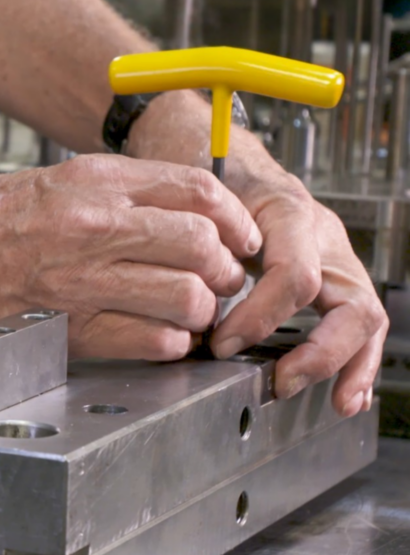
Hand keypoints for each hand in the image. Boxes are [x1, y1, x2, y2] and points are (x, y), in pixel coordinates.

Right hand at [0, 153, 261, 359]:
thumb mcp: (59, 180)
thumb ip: (123, 193)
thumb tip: (188, 214)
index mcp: (96, 181)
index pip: (199, 192)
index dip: (235, 220)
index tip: (241, 240)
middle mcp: (93, 224)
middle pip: (201, 243)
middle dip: (224, 269)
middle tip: (218, 280)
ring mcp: (80, 278)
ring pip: (185, 295)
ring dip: (199, 309)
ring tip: (189, 312)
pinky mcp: (66, 326)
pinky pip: (150, 340)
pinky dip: (168, 342)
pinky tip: (158, 335)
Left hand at [211, 170, 387, 416]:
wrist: (219, 151)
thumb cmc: (207, 171)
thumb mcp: (199, 196)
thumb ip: (200, 242)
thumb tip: (190, 302)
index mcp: (289, 213)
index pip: (294, 276)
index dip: (259, 317)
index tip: (221, 344)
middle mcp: (322, 237)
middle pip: (352, 301)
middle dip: (322, 352)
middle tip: (282, 381)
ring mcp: (333, 257)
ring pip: (364, 314)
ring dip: (351, 364)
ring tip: (338, 403)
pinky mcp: (331, 275)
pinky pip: (356, 319)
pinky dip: (354, 359)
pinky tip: (346, 392)